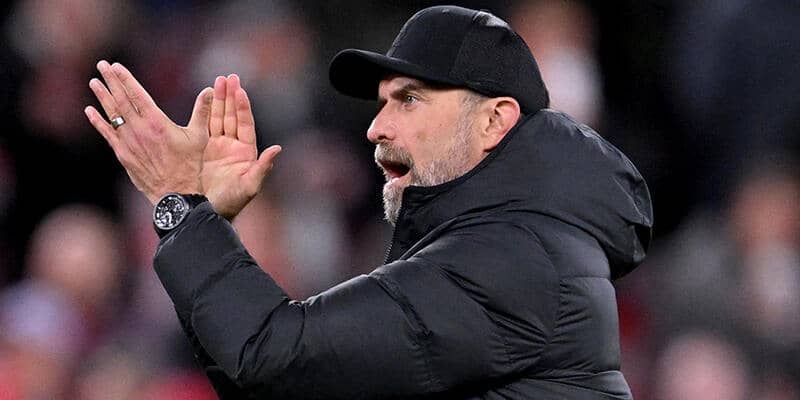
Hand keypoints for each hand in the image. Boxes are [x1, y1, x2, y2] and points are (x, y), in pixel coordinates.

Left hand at [84, 60, 211, 203]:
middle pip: (121, 100)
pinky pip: (107, 134)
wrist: (176, 193)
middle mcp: (139, 130)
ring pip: (112, 115)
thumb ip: (202, 111)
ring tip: (94, 82)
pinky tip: (90, 111)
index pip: (137, 94)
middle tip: (101, 65)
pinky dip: (98, 121)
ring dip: (102, 97)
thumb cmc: (190, 164)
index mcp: (157, 122)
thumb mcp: (199, 136)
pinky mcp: (123, 154)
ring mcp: (128, 142)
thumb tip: (210, 90)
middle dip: (110, 81)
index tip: (116, 66)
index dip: (125, 79)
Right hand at [202, 74, 281, 219]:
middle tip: (229, 77)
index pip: (245, 123)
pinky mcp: (201, 149)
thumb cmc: (232, 202)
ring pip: (218, 118)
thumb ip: (263, 167)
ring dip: (218, 100)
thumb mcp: (249, 186)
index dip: (243, 107)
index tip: (240, 90)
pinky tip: (204, 97)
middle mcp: (232, 146)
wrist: (208, 211)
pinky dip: (204, 112)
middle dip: (230, 96)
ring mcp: (217, 146)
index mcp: (246, 151)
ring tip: (217, 81)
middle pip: (232, 116)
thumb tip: (278, 149)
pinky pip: (203, 126)